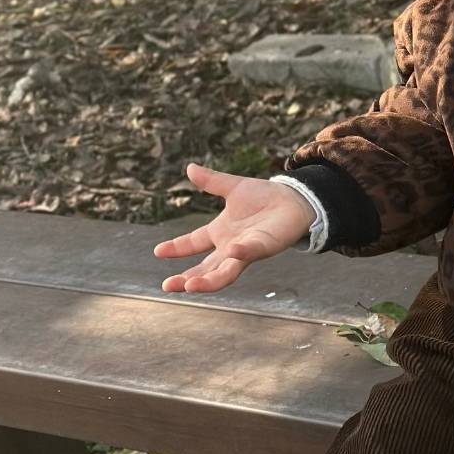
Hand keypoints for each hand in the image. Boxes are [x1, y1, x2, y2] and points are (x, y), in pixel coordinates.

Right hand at [152, 162, 313, 292]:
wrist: (295, 199)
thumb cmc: (265, 197)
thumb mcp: (233, 187)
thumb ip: (211, 181)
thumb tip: (189, 168)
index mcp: (220, 232)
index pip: (194, 243)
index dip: (176, 248)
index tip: (157, 251)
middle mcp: (230, 246)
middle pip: (205, 269)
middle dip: (186, 279)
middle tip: (168, 286)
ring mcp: (247, 250)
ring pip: (225, 272)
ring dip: (207, 281)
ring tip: (189, 285)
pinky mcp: (265, 246)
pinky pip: (250, 252)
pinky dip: (241, 253)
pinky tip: (232, 251)